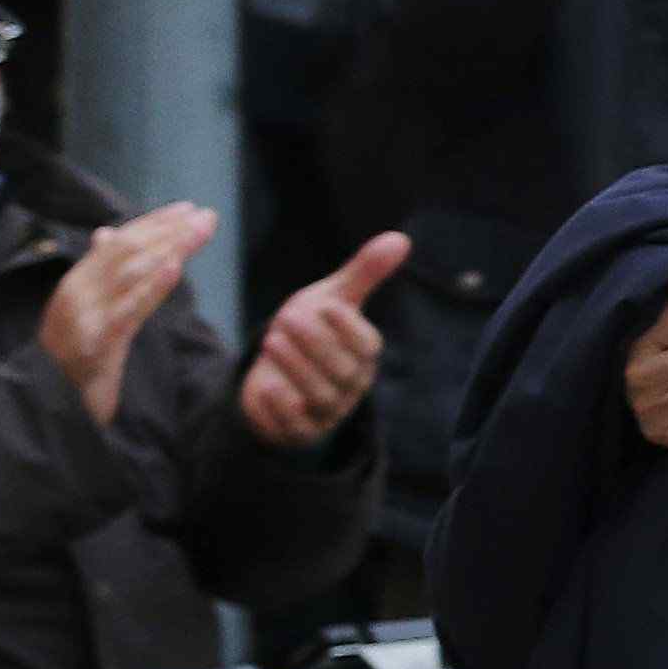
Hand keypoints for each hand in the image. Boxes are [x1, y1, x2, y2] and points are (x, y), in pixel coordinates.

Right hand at [37, 204, 214, 428]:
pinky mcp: (96, 344)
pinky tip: (174, 269)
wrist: (52, 404)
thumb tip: (106, 233)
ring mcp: (84, 318)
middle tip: (206, 216)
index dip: (153, 223)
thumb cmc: (77, 358)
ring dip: (168, 249)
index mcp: (77, 283)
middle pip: (126, 253)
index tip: (188, 208)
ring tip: (198, 232)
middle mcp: (77, 293)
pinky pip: (127, 311)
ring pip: (129, 274)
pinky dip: (151, 287)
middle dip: (169, 232)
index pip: (118, 244)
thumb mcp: (91, 313)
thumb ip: (100, 275)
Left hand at [237, 231, 409, 449]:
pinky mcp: (300, 430)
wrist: (275, 372)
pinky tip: (266, 385)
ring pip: (319, 396)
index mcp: (363, 355)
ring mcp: (327, 411)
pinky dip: (282, 408)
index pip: (366, 346)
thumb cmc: (311, 331)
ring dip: (295, 369)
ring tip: (271, 340)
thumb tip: (401, 238)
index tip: (326, 305)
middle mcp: (351, 385)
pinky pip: (296, 427)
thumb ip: (364, 273)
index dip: (348, 327)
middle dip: (314, 344)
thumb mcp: (332, 299)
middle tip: (286, 318)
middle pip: (341, 370)